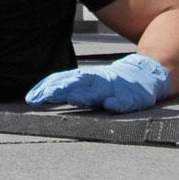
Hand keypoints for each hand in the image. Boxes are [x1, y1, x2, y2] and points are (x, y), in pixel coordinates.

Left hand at [25, 53, 169, 112]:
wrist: (146, 73)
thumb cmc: (111, 82)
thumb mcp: (88, 83)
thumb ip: (67, 89)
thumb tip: (34, 96)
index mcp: (86, 78)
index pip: (62, 81)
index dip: (47, 88)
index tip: (31, 97)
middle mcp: (99, 80)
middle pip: (77, 82)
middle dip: (61, 88)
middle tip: (46, 95)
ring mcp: (116, 87)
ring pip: (99, 90)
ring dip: (85, 94)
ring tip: (72, 97)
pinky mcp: (133, 96)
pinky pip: (126, 100)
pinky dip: (119, 103)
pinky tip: (111, 107)